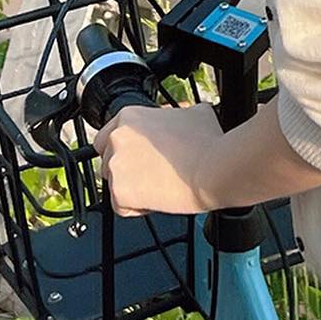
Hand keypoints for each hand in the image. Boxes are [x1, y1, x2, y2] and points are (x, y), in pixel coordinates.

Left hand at [92, 103, 224, 216]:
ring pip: (115, 184)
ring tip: (160, 185)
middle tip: (151, 173)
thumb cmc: (207, 144)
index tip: (137, 156)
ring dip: (133, 188)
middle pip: (107, 161)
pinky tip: (158, 198)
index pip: (107, 136)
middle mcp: (118, 138)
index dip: (125, 150)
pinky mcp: (119, 192)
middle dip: (126, 170)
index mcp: (130, 116)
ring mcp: (116, 165)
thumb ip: (177, 113)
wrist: (213, 170)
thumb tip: (184, 115)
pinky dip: (137, 207)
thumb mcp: (194, 112)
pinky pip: (121, 206)